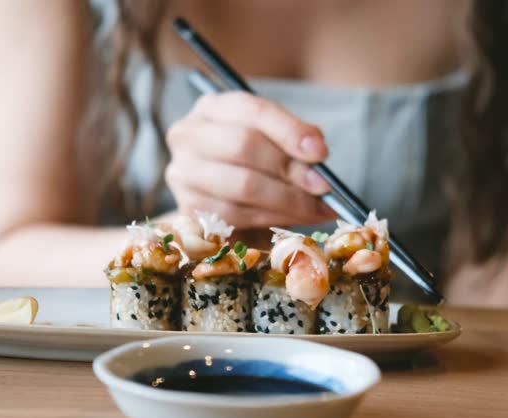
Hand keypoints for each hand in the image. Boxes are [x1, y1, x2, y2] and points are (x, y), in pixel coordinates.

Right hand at [164, 92, 335, 227]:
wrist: (222, 199)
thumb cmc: (253, 163)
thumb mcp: (272, 141)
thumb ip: (294, 142)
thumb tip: (317, 156)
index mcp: (213, 107)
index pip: (252, 110)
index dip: (289, 130)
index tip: (321, 153)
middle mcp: (189, 134)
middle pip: (244, 146)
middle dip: (291, 169)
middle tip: (324, 187)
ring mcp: (183, 173)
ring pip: (243, 185)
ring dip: (289, 201)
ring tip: (318, 208)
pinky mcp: (188, 209)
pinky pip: (238, 216)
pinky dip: (275, 219)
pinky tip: (297, 220)